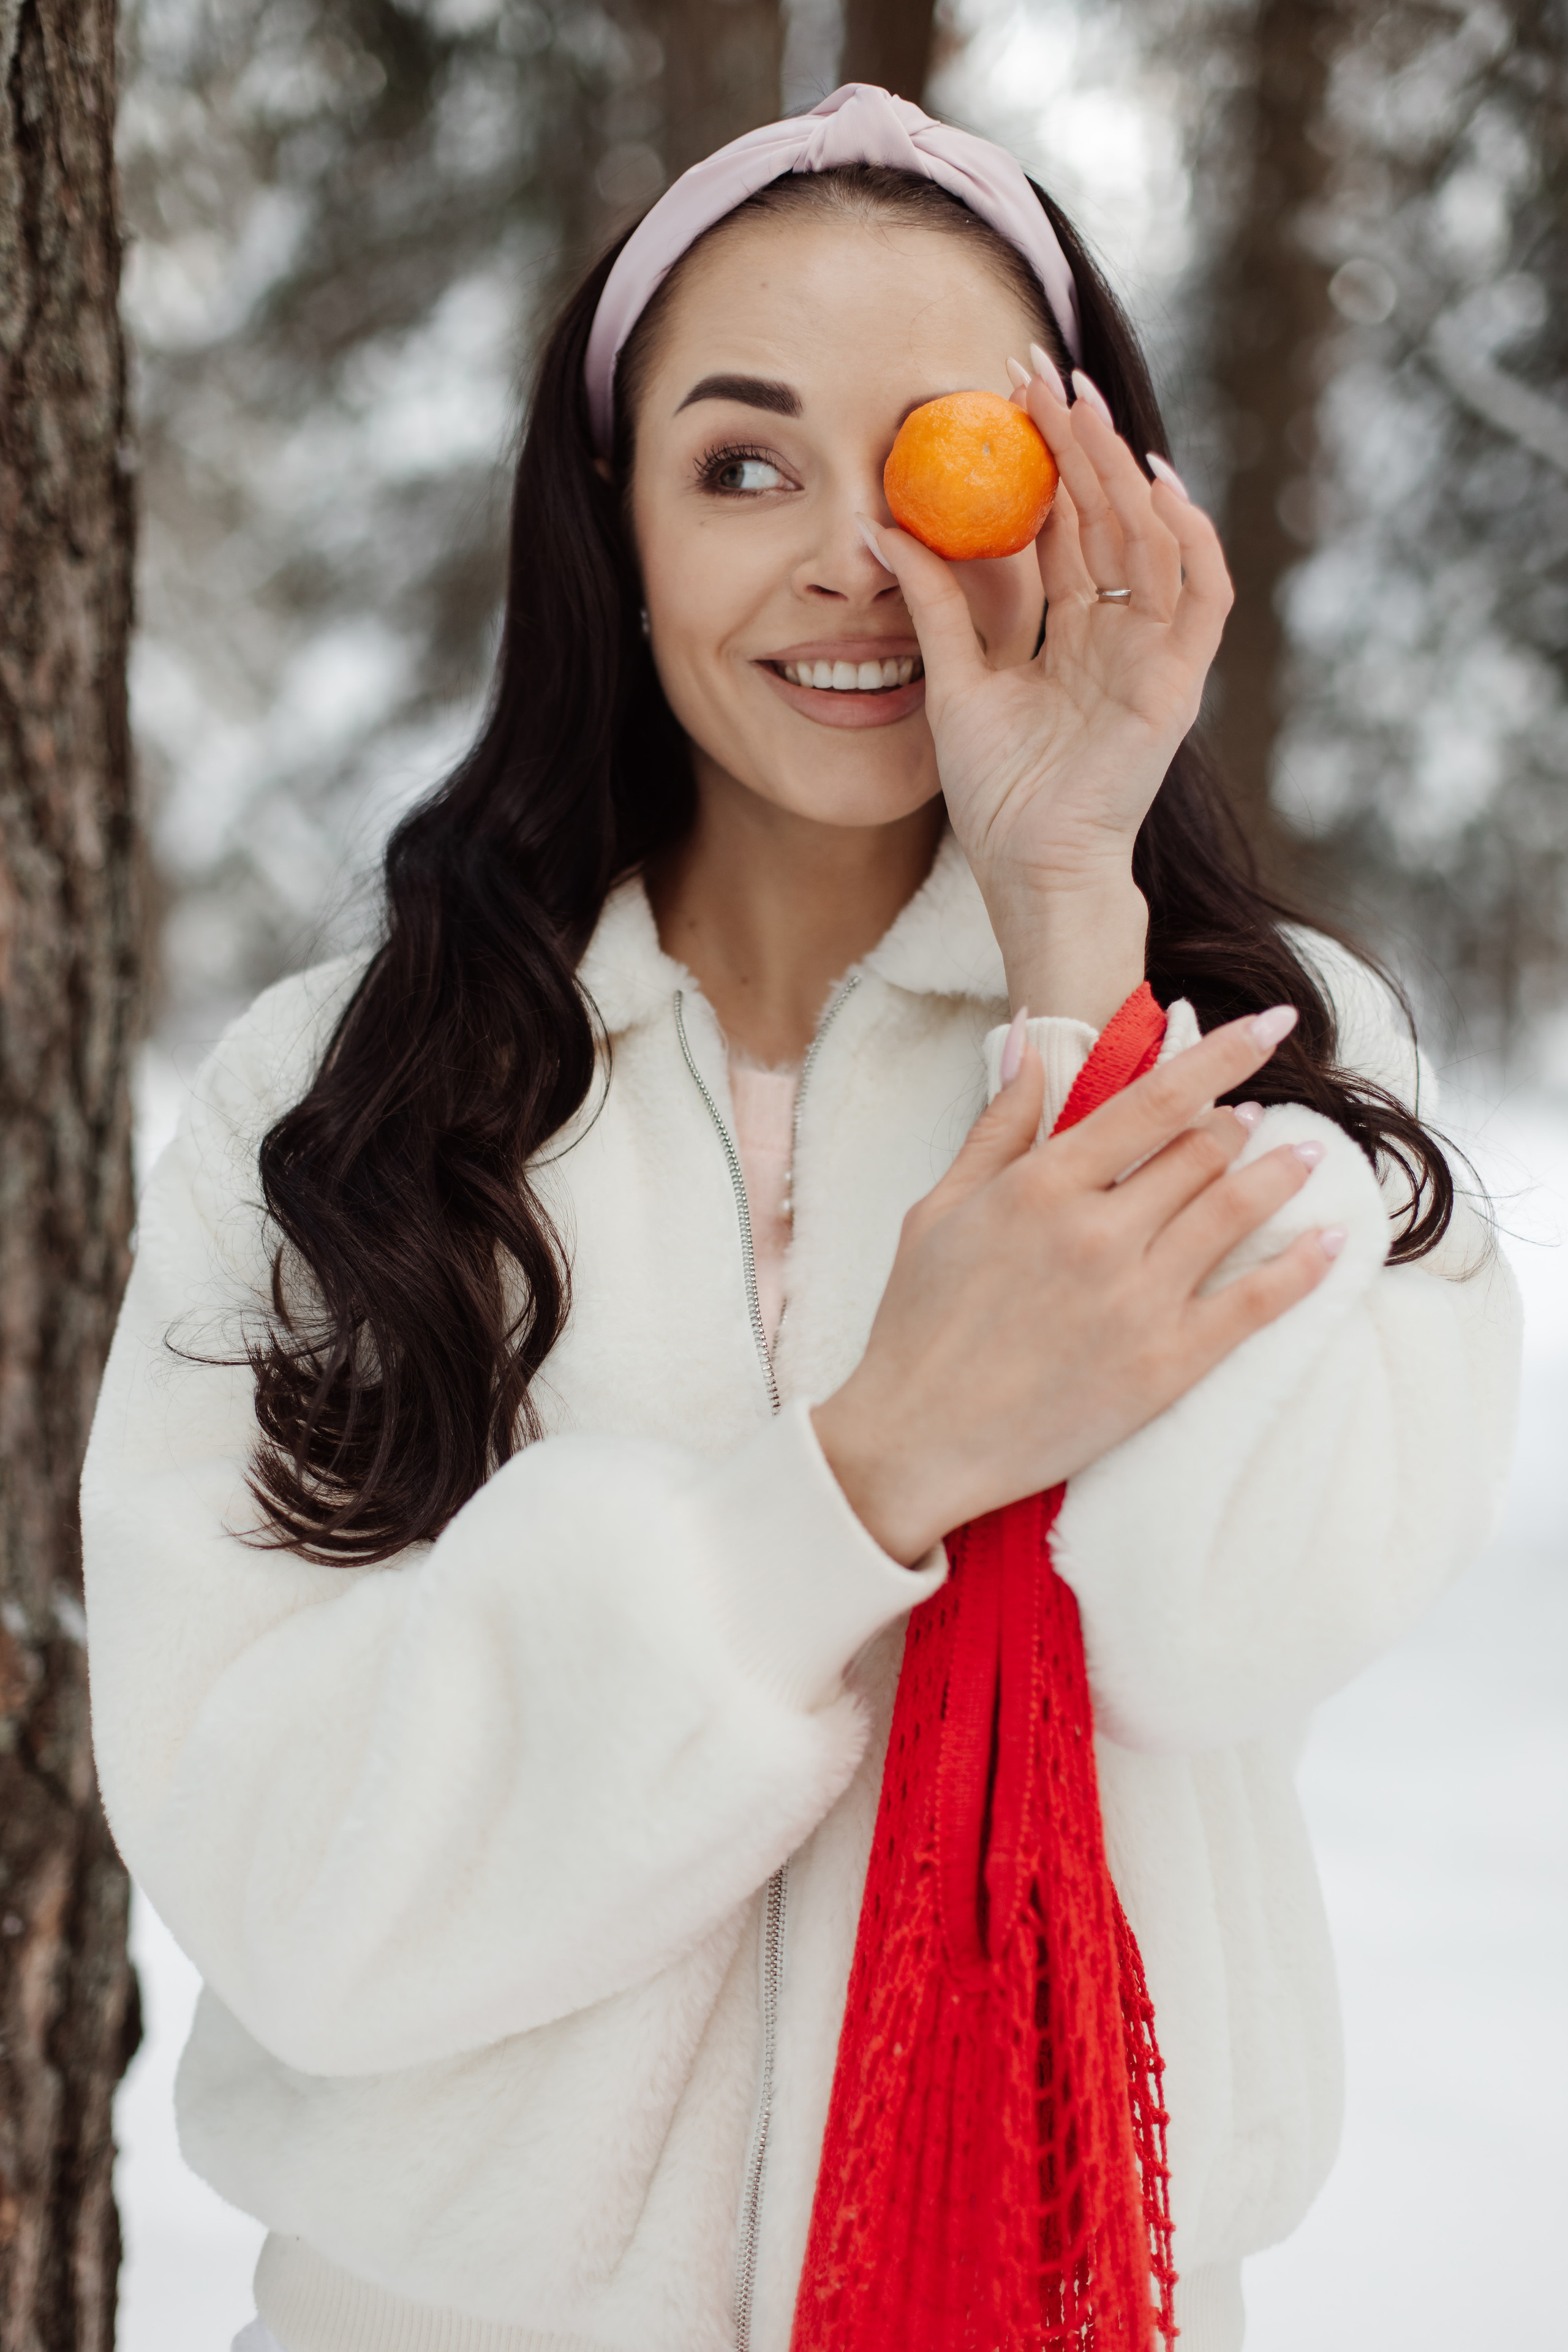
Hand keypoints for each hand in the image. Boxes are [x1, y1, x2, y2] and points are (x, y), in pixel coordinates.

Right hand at [812, 1008, 1338, 1564]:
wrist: (916, 1440)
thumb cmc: (917, 1326)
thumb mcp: (937, 1210)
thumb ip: (997, 1125)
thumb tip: (1028, 1040)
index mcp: (1043, 1186)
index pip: (1156, 1098)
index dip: (1222, 1054)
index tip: (1269, 1022)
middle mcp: (1099, 1232)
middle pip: (1201, 1151)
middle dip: (1237, 1124)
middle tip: (1254, 1115)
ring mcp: (1137, 1299)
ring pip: (1235, 1211)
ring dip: (1280, 1174)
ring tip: (1307, 1155)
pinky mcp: (1165, 1364)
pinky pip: (1255, 1302)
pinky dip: (1303, 1266)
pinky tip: (1332, 1240)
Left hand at [860, 364, 1232, 1025]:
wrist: (1029, 869)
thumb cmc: (996, 795)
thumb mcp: (952, 681)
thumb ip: (933, 607)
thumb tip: (880, 529)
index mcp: (1072, 630)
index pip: (1064, 525)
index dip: (1041, 461)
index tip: (1007, 395)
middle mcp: (1118, 632)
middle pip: (1107, 516)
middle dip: (1078, 442)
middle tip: (1043, 373)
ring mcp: (1152, 654)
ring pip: (1149, 538)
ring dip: (1120, 469)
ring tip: (1084, 408)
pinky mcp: (1176, 683)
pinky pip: (1197, 597)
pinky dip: (1187, 540)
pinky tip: (1157, 485)